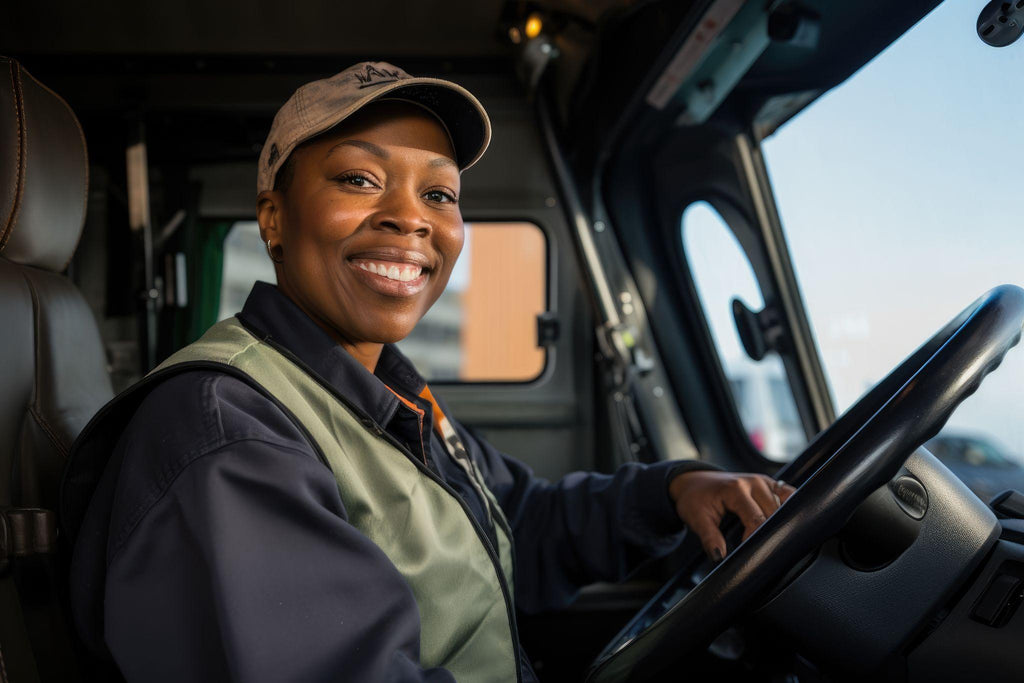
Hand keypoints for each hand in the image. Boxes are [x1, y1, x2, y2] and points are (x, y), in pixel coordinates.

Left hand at [668, 470, 795, 561]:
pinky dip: (791, 506)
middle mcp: (753, 482)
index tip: (752, 554)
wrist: (693, 481)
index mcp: (735, 490)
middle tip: (767, 552)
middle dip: (772, 534)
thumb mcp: (696, 519)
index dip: (756, 539)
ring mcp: (763, 481)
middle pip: (774, 514)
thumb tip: (720, 557)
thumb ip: (709, 538)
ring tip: (779, 541)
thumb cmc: (694, 499)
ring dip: (784, 522)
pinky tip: (791, 521)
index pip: (756, 520)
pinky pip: (788, 494)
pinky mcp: (769, 483)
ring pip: (785, 505)